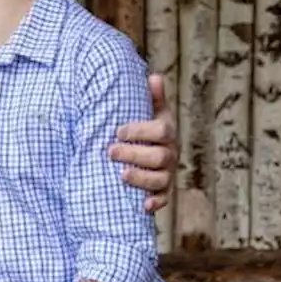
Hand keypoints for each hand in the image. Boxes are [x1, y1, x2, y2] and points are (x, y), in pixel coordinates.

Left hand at [109, 73, 177, 210]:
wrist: (149, 151)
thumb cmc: (145, 129)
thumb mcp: (150, 112)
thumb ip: (152, 97)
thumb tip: (154, 76)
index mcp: (167, 132)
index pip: (161, 131)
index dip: (140, 131)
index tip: (118, 131)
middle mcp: (170, 154)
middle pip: (159, 157)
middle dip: (134, 154)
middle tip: (110, 151)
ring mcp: (167, 174)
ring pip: (160, 179)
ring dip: (141, 178)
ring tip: (120, 175)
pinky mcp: (163, 192)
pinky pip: (164, 200)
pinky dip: (155, 203)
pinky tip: (142, 205)